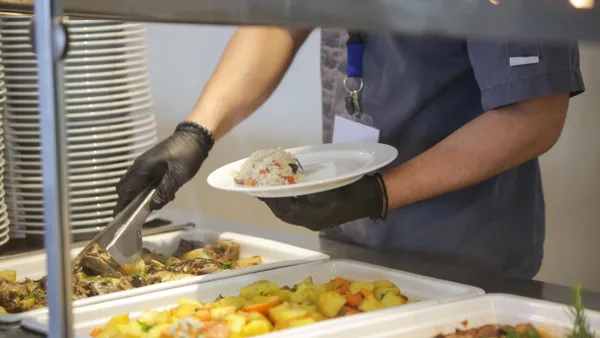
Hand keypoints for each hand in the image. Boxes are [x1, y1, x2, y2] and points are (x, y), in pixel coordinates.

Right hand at [114, 121, 213, 213]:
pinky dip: (149, 189)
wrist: (194, 137)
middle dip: (130, 201)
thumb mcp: (176, 177)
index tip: (120, 218)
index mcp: (141, 168)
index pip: (124, 190)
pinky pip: (145, 180)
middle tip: (139, 214)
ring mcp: (145, 164)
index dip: (121, 204)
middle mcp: (139, 166)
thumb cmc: (185, 155)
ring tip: (154, 204)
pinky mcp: (153, 164)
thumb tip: (152, 207)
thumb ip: (163, 193)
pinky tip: (163, 194)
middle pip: (126, 188)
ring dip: (142, 196)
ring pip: (136, 184)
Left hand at [261, 174, 387, 230]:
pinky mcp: (318, 215)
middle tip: (256, 187)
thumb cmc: (354, 190)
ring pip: (289, 213)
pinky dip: (287, 201)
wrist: (372, 198)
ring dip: (277, 201)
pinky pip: (296, 210)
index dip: (271, 200)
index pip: (285, 211)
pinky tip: (283, 190)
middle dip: (270, 201)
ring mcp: (315, 220)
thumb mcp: (333, 188)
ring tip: (266, 188)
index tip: (258, 189)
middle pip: (284, 214)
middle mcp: (312, 222)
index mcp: (314, 218)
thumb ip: (312, 192)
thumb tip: (292, 190)